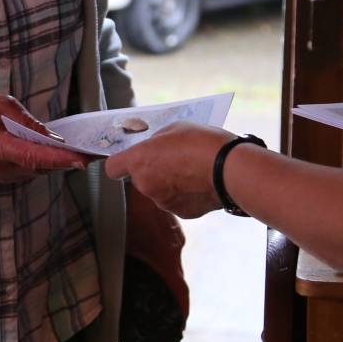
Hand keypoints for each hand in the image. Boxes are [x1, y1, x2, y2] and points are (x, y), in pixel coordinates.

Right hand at [0, 93, 92, 181]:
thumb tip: (52, 136)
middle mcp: (1, 167)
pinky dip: (51, 161)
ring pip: (41, 170)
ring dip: (61, 161)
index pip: (30, 155)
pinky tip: (66, 152)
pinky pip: (36, 169)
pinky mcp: (12, 176)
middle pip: (40, 166)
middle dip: (67, 159)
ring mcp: (6, 175)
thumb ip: (26, 121)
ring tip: (86, 151)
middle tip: (94, 152)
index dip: (57, 158)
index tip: (80, 159)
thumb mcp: (2, 105)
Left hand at [105, 121, 232, 218]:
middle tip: (174, 159)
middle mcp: (145, 185)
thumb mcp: (175, 128)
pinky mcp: (182, 213)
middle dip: (153, 171)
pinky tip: (201, 183)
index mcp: (139, 160)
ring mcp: (163, 202)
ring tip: (193, 171)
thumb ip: (158, 140)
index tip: (131, 159)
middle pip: (140, 180)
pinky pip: (178, 202)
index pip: (113, 168)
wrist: (229, 169)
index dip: (121, 164)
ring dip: (170, 183)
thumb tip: (154, 147)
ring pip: (160, 192)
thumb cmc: (202, 143)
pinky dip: (186, 195)